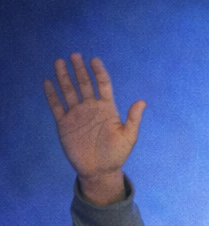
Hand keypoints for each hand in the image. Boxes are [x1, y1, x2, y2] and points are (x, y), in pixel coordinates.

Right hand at [43, 54, 142, 204]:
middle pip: (84, 84)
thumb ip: (133, 119)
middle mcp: (91, 108)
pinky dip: (52, 94)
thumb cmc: (117, 155)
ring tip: (59, 62)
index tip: (94, 60)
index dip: (99, 72)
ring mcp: (77, 115)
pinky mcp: (64, 123)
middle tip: (75, 55)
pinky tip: (47, 82)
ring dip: (64, 77)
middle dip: (79, 70)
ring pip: (69, 91)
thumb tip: (142, 101)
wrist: (99, 171)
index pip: (102, 85)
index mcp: (107, 109)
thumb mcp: (128, 137)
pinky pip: (56, 106)